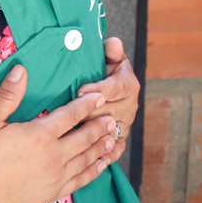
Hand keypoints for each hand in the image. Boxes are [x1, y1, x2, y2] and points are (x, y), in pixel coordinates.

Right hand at [0, 65, 115, 202]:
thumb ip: (8, 95)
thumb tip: (20, 69)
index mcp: (40, 134)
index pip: (71, 115)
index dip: (87, 105)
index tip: (100, 97)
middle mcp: (54, 156)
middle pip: (85, 137)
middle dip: (100, 125)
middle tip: (112, 117)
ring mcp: (56, 177)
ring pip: (87, 159)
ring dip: (101, 147)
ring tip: (112, 138)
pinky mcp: (54, 193)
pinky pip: (82, 180)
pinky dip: (95, 171)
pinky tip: (101, 166)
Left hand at [76, 37, 139, 162]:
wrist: (105, 89)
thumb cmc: (100, 69)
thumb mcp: (107, 57)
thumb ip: (110, 50)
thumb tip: (113, 43)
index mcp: (128, 83)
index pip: (117, 87)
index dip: (99, 89)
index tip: (80, 90)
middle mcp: (130, 105)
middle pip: (110, 110)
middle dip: (91, 112)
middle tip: (71, 114)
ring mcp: (125, 123)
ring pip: (110, 131)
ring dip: (94, 134)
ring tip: (75, 136)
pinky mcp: (118, 138)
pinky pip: (115, 150)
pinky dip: (107, 156)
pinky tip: (94, 159)